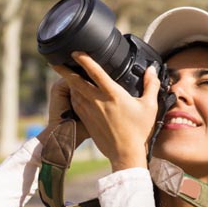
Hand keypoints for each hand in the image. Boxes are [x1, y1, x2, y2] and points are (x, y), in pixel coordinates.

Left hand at [51, 52, 160, 171]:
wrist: (125, 154)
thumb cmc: (139, 131)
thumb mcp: (149, 106)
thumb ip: (150, 85)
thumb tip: (151, 70)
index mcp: (113, 94)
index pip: (95, 72)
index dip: (84, 60)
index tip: (76, 52)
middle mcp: (98, 101)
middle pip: (76, 81)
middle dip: (64, 70)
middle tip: (55, 62)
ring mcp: (90, 111)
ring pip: (75, 92)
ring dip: (69, 82)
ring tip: (65, 74)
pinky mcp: (87, 121)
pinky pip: (76, 104)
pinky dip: (73, 95)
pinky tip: (73, 92)